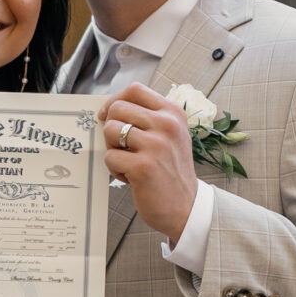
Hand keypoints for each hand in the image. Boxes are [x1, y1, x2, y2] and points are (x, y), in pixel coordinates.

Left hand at [98, 84, 197, 244]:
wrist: (186, 207)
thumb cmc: (172, 171)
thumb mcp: (171, 135)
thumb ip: (148, 118)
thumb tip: (112, 108)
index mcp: (173, 113)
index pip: (135, 90)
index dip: (116, 100)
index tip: (109, 115)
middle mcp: (167, 125)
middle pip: (118, 108)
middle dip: (111, 127)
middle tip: (121, 145)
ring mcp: (156, 145)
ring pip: (110, 129)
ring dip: (112, 147)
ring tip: (127, 161)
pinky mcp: (143, 166)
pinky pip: (110, 156)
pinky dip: (114, 168)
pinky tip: (130, 177)